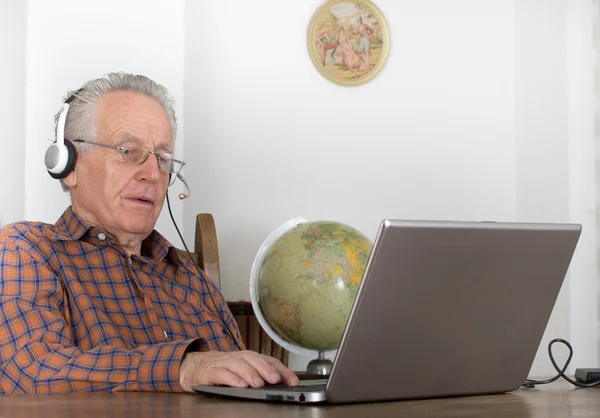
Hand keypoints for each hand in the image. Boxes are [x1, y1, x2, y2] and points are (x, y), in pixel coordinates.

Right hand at [179, 350, 299, 392]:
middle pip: (254, 359)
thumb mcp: (244, 371)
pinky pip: (222, 374)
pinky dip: (231, 379)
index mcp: (249, 357)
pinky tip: (240, 385)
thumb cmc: (225, 369)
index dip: (283, 370)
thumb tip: (283, 385)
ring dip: (250, 373)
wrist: (196, 366)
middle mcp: (238, 357)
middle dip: (266, 369)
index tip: (293, 382)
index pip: (269, 360)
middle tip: (275, 380)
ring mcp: (224, 363)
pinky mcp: (211, 372)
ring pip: (238, 365)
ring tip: (258, 384)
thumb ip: (261, 376)